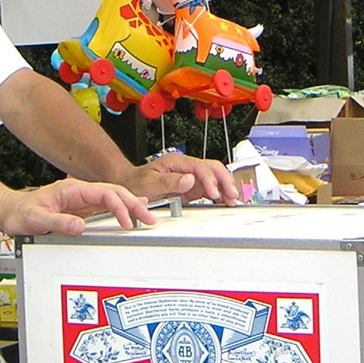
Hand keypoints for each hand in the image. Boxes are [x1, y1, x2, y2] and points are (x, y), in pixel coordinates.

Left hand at [0, 179, 157, 235]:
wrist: (9, 212)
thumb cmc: (20, 213)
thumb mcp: (36, 219)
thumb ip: (58, 222)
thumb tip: (81, 226)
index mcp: (72, 189)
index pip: (104, 194)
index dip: (119, 207)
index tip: (126, 222)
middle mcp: (79, 192)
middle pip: (114, 193)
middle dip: (134, 204)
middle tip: (149, 218)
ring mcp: (81, 200)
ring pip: (113, 198)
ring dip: (131, 206)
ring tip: (147, 217)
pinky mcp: (80, 209)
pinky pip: (106, 207)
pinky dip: (121, 209)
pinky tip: (131, 213)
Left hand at [123, 153, 239, 205]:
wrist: (130, 185)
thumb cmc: (137, 183)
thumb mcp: (150, 183)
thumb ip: (170, 181)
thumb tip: (190, 179)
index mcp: (177, 162)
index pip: (200, 167)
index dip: (210, 180)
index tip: (214, 194)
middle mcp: (186, 166)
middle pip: (213, 168)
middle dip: (224, 180)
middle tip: (232, 195)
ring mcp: (190, 176)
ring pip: (215, 177)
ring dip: (225, 187)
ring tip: (233, 200)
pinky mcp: (191, 186)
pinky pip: (209, 188)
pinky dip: (219, 193)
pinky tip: (225, 200)